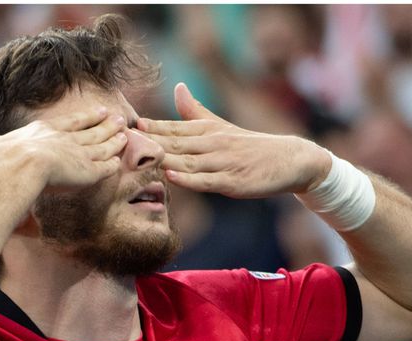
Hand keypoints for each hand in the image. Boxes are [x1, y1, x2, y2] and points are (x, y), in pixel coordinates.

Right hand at [0, 106, 126, 191]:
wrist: (19, 168)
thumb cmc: (0, 158)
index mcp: (46, 131)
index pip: (71, 122)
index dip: (86, 117)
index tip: (99, 110)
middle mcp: (66, 139)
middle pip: (92, 131)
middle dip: (106, 125)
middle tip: (120, 118)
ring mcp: (80, 154)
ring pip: (102, 146)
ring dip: (115, 141)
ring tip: (126, 136)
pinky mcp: (89, 171)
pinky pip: (105, 167)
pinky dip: (114, 163)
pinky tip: (121, 162)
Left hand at [137, 83, 330, 197]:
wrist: (288, 160)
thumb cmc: (250, 145)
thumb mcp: (221, 125)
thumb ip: (195, 110)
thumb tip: (178, 86)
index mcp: (208, 130)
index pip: (173, 128)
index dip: (149, 127)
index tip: (125, 125)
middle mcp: (213, 143)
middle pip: (175, 142)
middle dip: (148, 142)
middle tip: (123, 142)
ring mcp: (223, 163)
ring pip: (188, 160)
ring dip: (163, 159)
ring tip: (139, 159)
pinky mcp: (232, 182)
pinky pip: (206, 181)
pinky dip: (188, 178)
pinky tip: (171, 176)